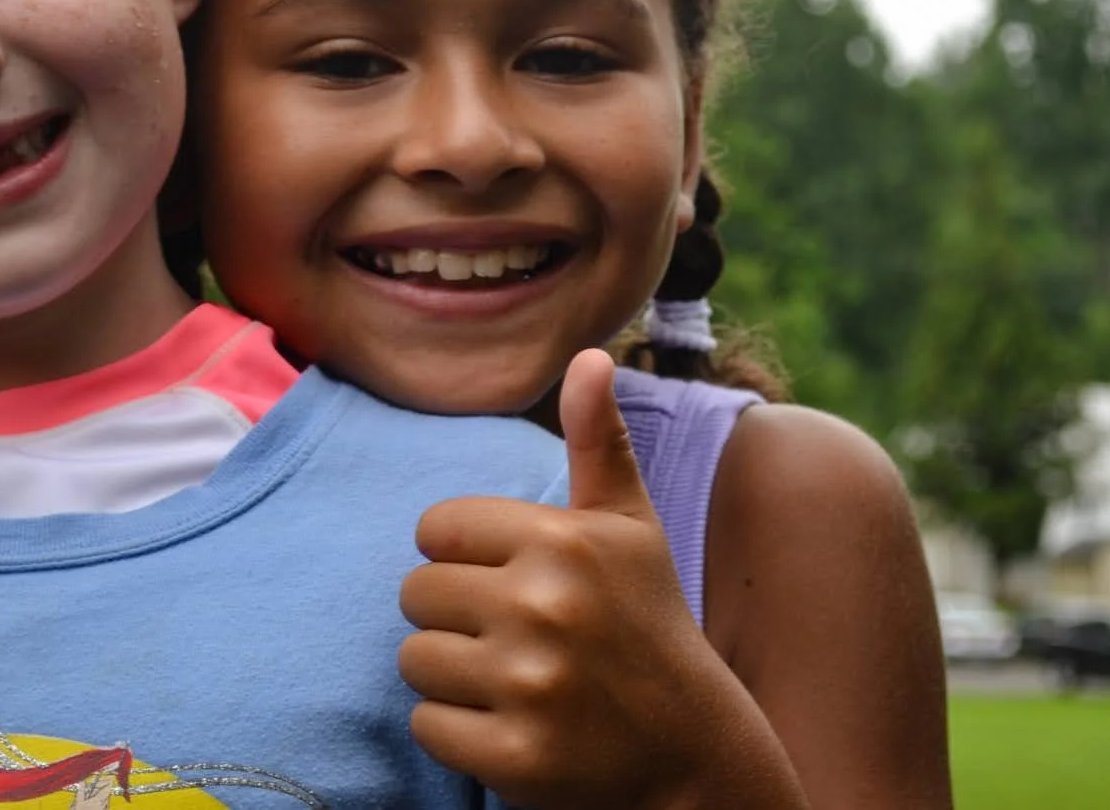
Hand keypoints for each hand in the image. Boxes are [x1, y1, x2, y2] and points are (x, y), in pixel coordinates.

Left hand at [398, 349, 732, 808]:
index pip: (434, 529)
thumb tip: (591, 353)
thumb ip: (599, 441)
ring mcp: (531, 685)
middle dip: (453, 617)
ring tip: (513, 681)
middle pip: (416, 594)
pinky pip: (427, 726)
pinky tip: (511, 727)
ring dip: (450, 676)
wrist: (695, 755)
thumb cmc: (648, 625)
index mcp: (564, 540)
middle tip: (515, 638)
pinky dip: (456, 732)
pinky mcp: (516, 756)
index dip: (461, 557)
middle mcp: (546, 606)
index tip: (510, 581)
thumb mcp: (630, 528)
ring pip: (414, 660)